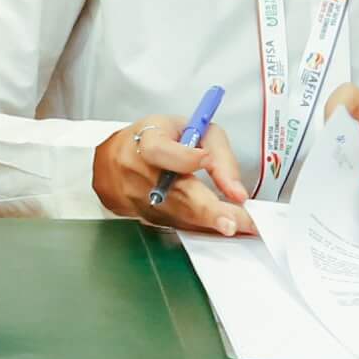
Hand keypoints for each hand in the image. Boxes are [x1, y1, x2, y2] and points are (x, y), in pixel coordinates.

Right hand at [93, 116, 251, 235]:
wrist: (115, 164)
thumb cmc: (156, 140)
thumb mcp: (188, 129)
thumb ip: (217, 152)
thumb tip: (236, 190)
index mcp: (146, 142)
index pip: (162, 151)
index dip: (184, 156)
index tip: (205, 159)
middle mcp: (141, 173)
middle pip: (176, 193)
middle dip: (210, 209)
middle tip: (237, 221)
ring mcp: (144, 201)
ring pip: (182, 216)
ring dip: (214, 224)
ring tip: (244, 228)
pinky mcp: (150, 219)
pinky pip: (182, 225)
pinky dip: (205, 229)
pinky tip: (225, 229)